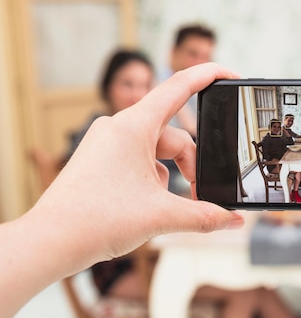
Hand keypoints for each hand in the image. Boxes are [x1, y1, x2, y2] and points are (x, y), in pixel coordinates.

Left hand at [26, 63, 244, 274]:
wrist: (49, 242)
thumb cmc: (93, 220)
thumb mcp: (162, 215)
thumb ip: (204, 216)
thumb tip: (233, 220)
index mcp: (133, 126)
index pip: (179, 86)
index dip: (209, 75)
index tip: (231, 75)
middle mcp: (118, 128)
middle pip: (173, 135)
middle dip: (192, 164)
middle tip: (199, 194)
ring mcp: (106, 143)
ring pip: (156, 150)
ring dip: (172, 175)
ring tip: (169, 206)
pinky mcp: (99, 159)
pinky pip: (138, 160)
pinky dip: (152, 180)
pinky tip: (148, 206)